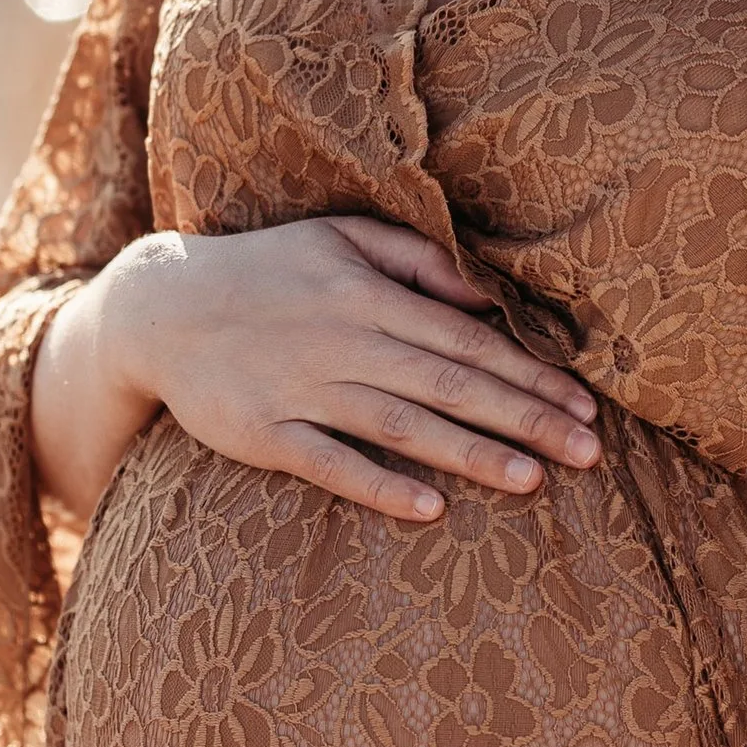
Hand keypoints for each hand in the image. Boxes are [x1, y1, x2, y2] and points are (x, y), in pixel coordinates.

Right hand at [31, 213, 599, 523]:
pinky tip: (428, 509)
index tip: (584, 406)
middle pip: (450, 385)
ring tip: (531, 480)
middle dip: (523, 418)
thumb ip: (417, 260)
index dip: (530, 374)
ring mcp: (302, 388)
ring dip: (468, 453)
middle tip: (588, 453)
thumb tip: (486, 296)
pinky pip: (329, 463)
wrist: (158, 304)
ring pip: (401, 425)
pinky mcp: (263, 432)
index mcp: (370, 294)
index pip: (468, 340)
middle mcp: (345, 340)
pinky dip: (378, 485)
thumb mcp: (339, 237)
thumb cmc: (267, 269)